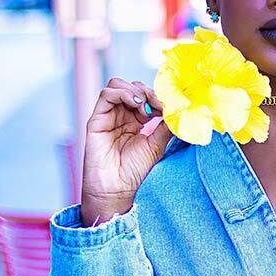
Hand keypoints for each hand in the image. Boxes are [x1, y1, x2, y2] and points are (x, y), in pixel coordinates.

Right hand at [80, 77, 172, 224]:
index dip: (157, 96)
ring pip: (117, 85)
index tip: (169, 106)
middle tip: (158, 104)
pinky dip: (122, 92)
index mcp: (136, 121)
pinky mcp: (97, 119)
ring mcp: (108, 116)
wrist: (117, 189)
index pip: (145, 96)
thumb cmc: (134, 171)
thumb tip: (179, 110)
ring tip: (146, 105)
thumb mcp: (157, 145)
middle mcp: (121, 116)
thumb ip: (165, 126)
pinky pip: (106, 95)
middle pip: (132, 87)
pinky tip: (136, 103)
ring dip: (135, 90)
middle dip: (148, 91)